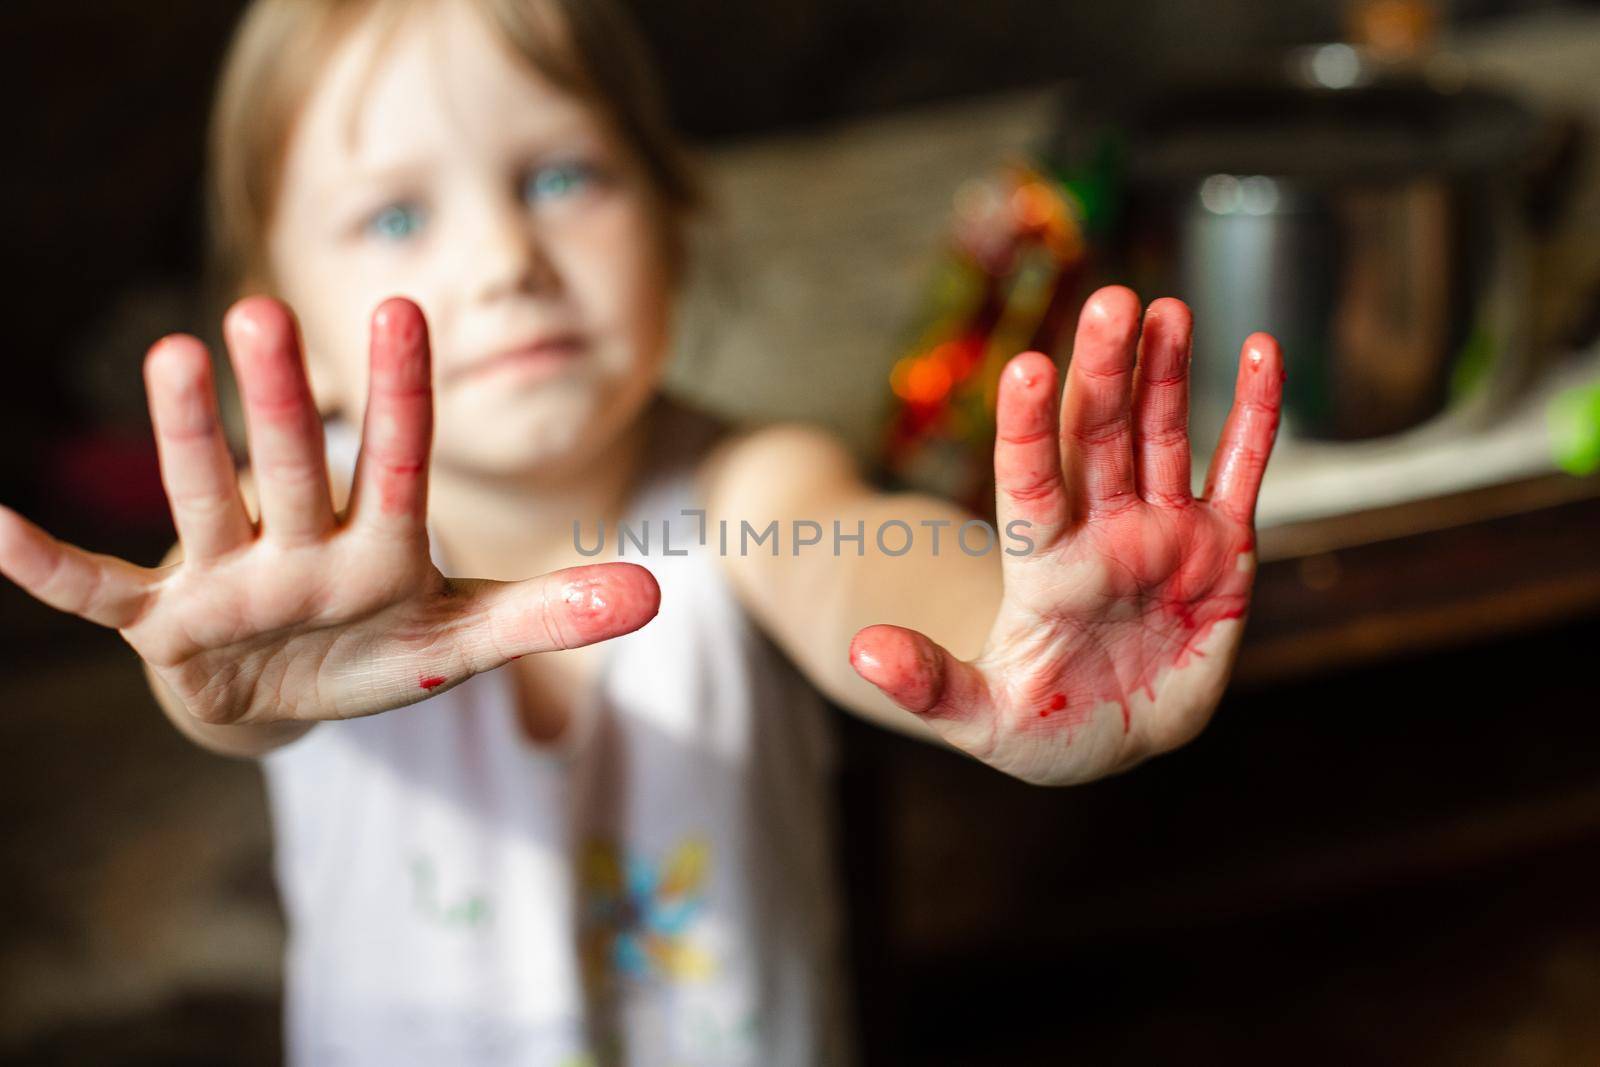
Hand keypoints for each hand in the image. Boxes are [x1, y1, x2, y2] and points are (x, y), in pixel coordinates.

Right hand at [0, 297, 658, 728]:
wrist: (298, 699)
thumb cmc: (382, 652)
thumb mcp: (463, 639)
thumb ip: (548, 614)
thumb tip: (654, 594)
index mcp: (381, 541)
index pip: (398, 459)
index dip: (401, 391)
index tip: (401, 305)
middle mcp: (302, 539)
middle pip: (295, 466)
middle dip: (279, 403)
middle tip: (257, 310)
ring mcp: (232, 575)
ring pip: (205, 501)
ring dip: (184, 441)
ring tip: (170, 355)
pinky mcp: (166, 620)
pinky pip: (100, 592)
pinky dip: (49, 568)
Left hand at [848, 286, 1283, 783]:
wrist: (1106, 735)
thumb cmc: (1037, 727)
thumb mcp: (978, 718)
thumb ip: (927, 683)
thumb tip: (862, 652)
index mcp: (1042, 568)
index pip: (1030, 485)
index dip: (1029, 430)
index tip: (1027, 369)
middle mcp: (1100, 534)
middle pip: (1099, 439)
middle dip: (1105, 371)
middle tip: (1112, 299)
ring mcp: (1162, 534)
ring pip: (1164, 438)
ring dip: (1167, 373)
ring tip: (1165, 307)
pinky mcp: (1222, 548)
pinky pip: (1242, 471)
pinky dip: (1255, 416)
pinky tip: (1261, 351)